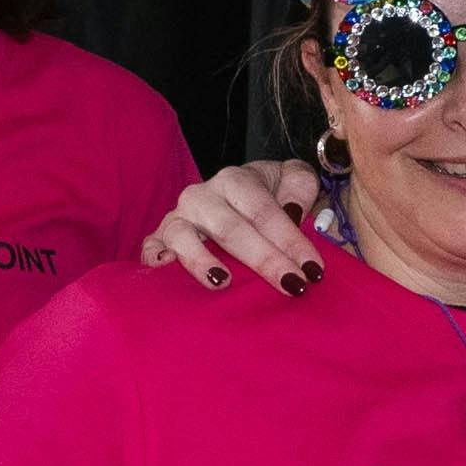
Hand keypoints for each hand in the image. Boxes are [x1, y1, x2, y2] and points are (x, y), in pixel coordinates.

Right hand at [140, 158, 329, 293]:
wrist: (232, 199)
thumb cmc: (266, 196)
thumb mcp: (291, 181)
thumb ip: (300, 187)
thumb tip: (294, 212)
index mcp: (235, 180)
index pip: (264, 210)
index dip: (290, 240)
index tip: (314, 270)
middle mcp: (202, 196)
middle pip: (231, 228)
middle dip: (264, 259)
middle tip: (292, 286)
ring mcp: (177, 218)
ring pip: (184, 236)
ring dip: (201, 260)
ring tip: (222, 282)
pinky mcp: (158, 238)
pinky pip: (150, 248)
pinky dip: (154, 259)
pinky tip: (166, 272)